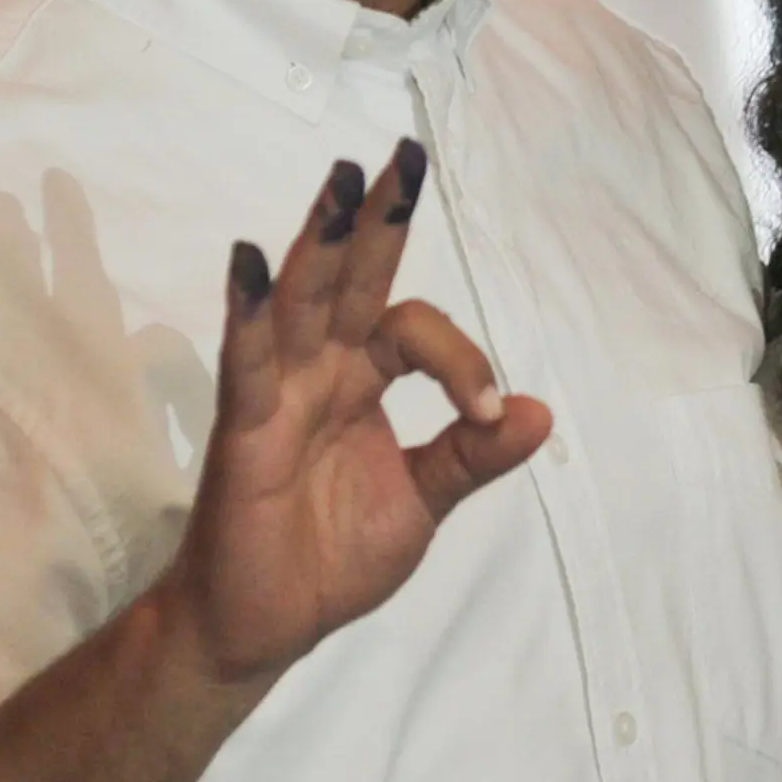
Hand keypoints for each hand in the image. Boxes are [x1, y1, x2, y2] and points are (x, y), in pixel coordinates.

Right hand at [158, 141, 554, 684]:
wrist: (265, 628)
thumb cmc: (329, 558)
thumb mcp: (421, 502)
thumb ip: (471, 455)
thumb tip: (538, 410)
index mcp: (363, 379)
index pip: (412, 327)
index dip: (460, 357)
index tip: (487, 411)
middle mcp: (320, 371)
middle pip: (352, 278)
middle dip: (377, 216)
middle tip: (403, 153)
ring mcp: (277, 394)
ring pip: (302, 301)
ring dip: (320, 241)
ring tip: (342, 180)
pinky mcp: (243, 430)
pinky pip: (247, 362)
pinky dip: (248, 313)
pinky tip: (249, 264)